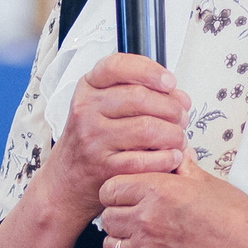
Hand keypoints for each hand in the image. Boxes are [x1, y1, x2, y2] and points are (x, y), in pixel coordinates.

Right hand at [42, 54, 189, 223]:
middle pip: (140, 97)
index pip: (117, 66)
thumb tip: (180, 98)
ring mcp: (94, 139)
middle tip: (181, 117)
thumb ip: (140, 94)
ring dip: (174, 134)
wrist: (66, 181)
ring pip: (148, 128)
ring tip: (178, 138)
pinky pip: (146, 160)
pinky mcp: (104, 167)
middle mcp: (87, 110)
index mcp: (88, 88)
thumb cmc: (92, 140)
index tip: (169, 82)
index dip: (149, 70)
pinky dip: (167, 158)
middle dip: (171, 107)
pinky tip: (172, 156)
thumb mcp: (104, 107)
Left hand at [97, 159, 247, 247]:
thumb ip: (183, 168)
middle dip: (118, 213)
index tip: (127, 193)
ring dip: (121, 239)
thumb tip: (175, 153)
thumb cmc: (240, 221)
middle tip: (135, 213)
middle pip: (107, 216)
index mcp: (158, 191)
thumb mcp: (209, 183)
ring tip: (139, 236)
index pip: (111, 187)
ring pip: (110, 244)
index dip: (118, 189)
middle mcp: (147, 220)